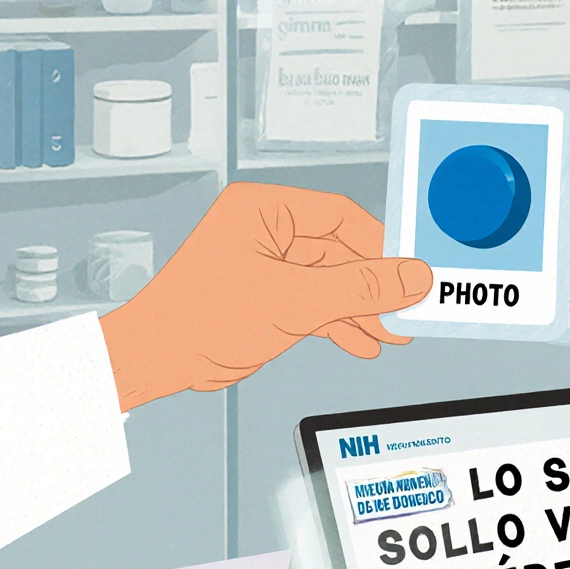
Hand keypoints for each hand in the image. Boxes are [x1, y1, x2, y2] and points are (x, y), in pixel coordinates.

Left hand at [99, 182, 432, 412]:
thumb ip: (359, 289)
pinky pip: (318, 304)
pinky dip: (341, 324)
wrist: (158, 359)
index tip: (411, 269)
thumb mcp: (294, 300)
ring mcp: (269, 265)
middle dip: (375, 287)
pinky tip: (362, 341)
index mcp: (264, 209)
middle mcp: (267, 231)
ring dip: (363, 310)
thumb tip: (408, 278)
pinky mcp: (270, 297)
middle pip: (342, 253)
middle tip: (407, 307)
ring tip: (392, 332)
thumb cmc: (196, 317)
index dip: (381, 245)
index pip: (341, 216)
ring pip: (333, 283)